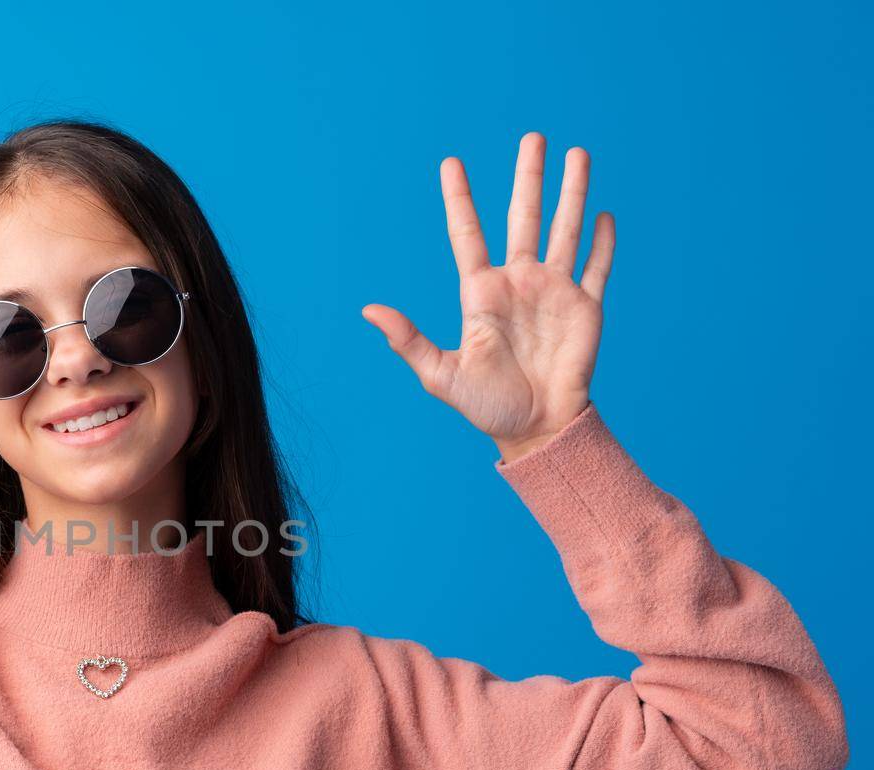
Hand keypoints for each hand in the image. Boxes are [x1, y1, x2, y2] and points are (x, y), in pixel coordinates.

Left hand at [361, 132, 615, 460]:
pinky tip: (603, 213)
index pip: (467, 234)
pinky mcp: (585, 307)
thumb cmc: (486, 406)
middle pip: (523, 217)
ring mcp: (553, 291)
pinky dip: (602, 242)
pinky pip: (596, 266)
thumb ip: (408, 339)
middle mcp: (518, 283)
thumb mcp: (440, 375)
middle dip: (529, 177)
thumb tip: (368, 309)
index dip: (459, 199)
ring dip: (572, 192)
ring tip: (578, 152)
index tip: (451, 162)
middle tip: (533, 137)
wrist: (536, 429)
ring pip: (564, 229)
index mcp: (481, 294)